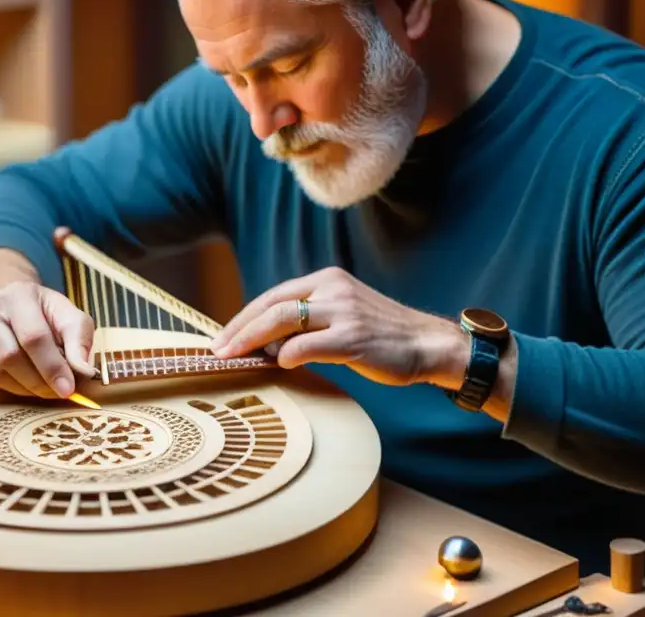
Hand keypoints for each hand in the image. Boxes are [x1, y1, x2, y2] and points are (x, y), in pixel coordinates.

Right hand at [0, 281, 96, 401]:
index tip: (68, 389)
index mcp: (19, 295)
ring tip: (35, 386)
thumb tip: (83, 372)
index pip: (34, 337)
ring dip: (18, 390)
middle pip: (10, 358)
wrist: (9, 306)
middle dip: (37, 383)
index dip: (52, 367)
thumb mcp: (69, 318)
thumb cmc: (45, 317)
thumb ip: (80, 341)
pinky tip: (6, 387)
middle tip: (54, 393)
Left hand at [210, 266, 467, 386]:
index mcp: (328, 280)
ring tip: (235, 358)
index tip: (224, 337)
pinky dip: (286, 357)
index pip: (275, 295)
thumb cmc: (382, 336)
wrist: (426, 344)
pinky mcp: (352, 338)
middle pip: (272, 305)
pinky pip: (305, 346)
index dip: (245, 316)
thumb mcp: (344, 313)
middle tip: (218, 350)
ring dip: (252, 341)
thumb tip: (266, 343)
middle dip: (239, 329)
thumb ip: (309, 320)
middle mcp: (333, 289)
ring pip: (282, 321)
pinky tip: (282, 365)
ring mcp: (343, 312)